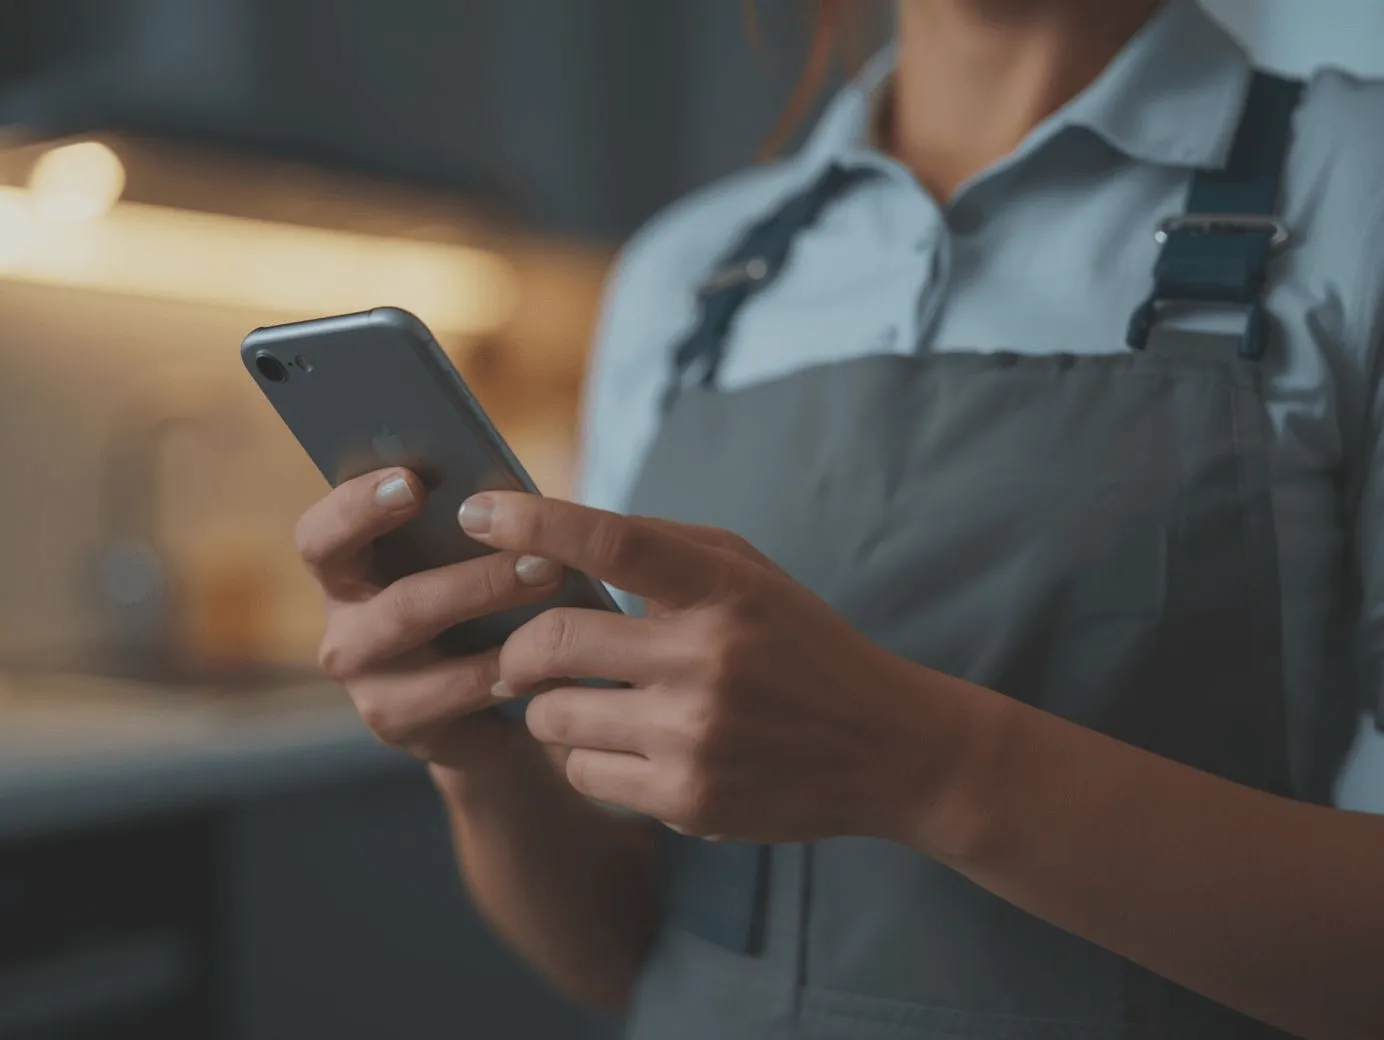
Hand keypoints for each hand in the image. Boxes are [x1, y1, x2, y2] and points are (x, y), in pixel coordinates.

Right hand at [295, 469, 567, 771]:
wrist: (487, 706)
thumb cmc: (475, 604)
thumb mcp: (463, 559)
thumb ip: (464, 526)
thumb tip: (505, 492)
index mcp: (344, 576)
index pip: (321, 538)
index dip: (357, 507)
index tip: (413, 482)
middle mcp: (346, 636)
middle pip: (398, 606)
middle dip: (476, 580)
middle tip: (540, 556)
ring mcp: (372, 692)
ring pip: (437, 664)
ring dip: (501, 622)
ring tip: (557, 590)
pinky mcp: (410, 733)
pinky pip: (464, 700)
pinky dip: (515, 672)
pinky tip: (557, 655)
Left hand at [459, 492, 961, 844]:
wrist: (884, 747)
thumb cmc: (801, 644)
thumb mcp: (750, 574)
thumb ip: (663, 547)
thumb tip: (553, 533)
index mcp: (725, 588)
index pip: (612, 542)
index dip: (534, 522)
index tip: (477, 511)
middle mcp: (709, 660)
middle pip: (554, 640)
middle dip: (519, 644)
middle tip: (522, 647)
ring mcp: (696, 737)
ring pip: (552, 715)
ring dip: (549, 704)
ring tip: (588, 698)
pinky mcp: (687, 801)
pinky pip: (582, 773)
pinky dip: (586, 755)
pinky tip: (627, 744)